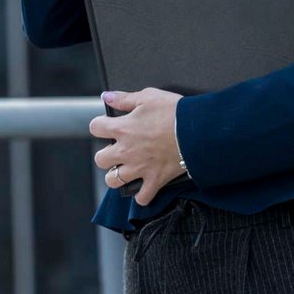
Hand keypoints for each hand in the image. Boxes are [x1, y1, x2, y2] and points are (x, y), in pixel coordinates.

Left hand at [90, 87, 185, 206]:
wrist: (198, 131)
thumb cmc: (175, 112)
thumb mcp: (149, 97)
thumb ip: (125, 98)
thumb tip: (107, 97)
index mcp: (122, 128)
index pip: (95, 128)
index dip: (100, 125)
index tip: (107, 126)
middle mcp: (126, 150)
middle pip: (100, 159)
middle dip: (106, 155)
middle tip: (117, 150)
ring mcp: (139, 168)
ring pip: (113, 180)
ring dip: (117, 176)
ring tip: (125, 170)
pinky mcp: (155, 180)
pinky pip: (142, 197)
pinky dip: (142, 195)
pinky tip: (144, 187)